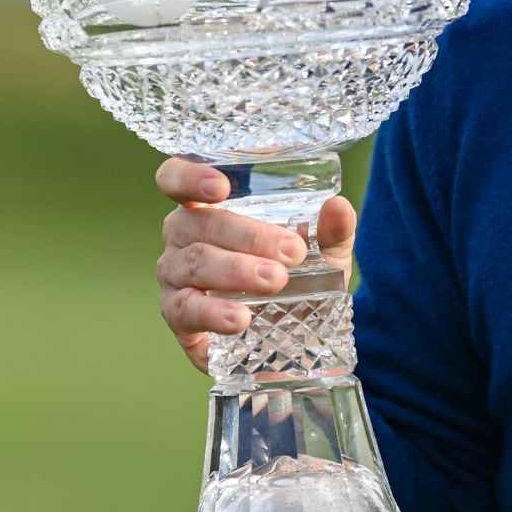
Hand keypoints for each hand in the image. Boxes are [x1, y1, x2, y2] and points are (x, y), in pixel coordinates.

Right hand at [154, 156, 357, 372]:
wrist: (289, 334)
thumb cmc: (292, 275)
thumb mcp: (320, 252)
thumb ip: (329, 230)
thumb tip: (338, 207)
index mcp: (207, 206)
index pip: (177, 178)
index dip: (190, 176)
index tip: (221, 186)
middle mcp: (182, 235)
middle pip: (200, 223)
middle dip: (248, 235)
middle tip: (292, 251)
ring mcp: (173, 275)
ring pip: (193, 263)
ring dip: (235, 270)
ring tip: (275, 281)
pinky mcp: (176, 316)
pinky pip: (185, 310)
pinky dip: (213, 313)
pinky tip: (240, 318)